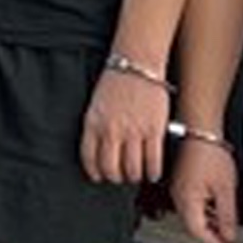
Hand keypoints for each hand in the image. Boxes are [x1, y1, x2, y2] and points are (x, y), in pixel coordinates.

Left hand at [80, 66, 168, 185]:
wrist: (137, 64)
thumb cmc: (116, 82)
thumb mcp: (96, 105)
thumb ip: (96, 127)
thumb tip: (99, 151)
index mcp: (93, 124)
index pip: (89, 158)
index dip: (95, 172)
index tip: (99, 177)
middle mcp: (111, 130)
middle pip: (111, 169)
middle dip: (116, 178)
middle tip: (121, 177)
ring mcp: (133, 132)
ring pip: (133, 169)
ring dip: (134, 177)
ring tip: (137, 175)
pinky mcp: (153, 130)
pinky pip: (152, 162)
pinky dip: (152, 172)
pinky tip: (152, 173)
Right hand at [169, 139, 240, 242]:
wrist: (201, 131)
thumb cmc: (210, 153)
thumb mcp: (225, 189)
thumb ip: (227, 217)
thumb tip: (229, 235)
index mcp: (186, 201)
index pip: (198, 232)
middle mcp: (178, 197)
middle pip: (193, 226)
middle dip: (211, 234)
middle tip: (229, 238)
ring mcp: (178, 189)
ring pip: (192, 215)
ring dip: (209, 222)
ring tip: (226, 223)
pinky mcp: (182, 182)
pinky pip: (191, 203)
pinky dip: (205, 210)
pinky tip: (217, 207)